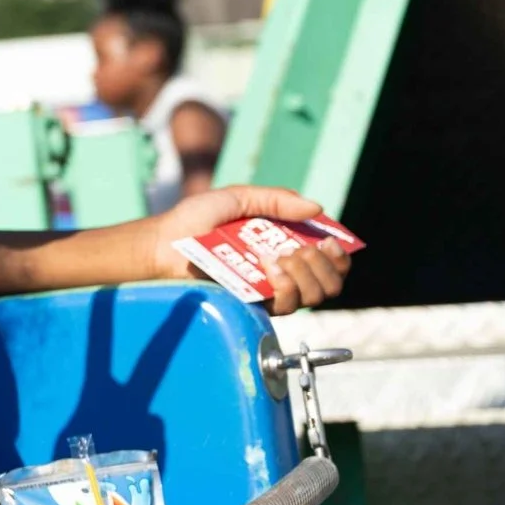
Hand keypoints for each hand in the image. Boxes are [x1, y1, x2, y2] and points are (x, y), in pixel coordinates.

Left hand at [151, 185, 352, 313]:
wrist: (164, 243)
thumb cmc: (196, 219)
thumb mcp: (238, 198)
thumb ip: (276, 200)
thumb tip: (317, 208)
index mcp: (285, 245)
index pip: (331, 260)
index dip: (340, 255)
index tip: (330, 242)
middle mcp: (284, 271)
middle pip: (331, 282)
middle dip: (326, 264)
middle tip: (303, 248)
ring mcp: (270, 290)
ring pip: (316, 295)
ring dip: (307, 274)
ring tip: (280, 257)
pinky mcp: (254, 305)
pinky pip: (288, 305)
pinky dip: (287, 286)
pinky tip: (271, 268)